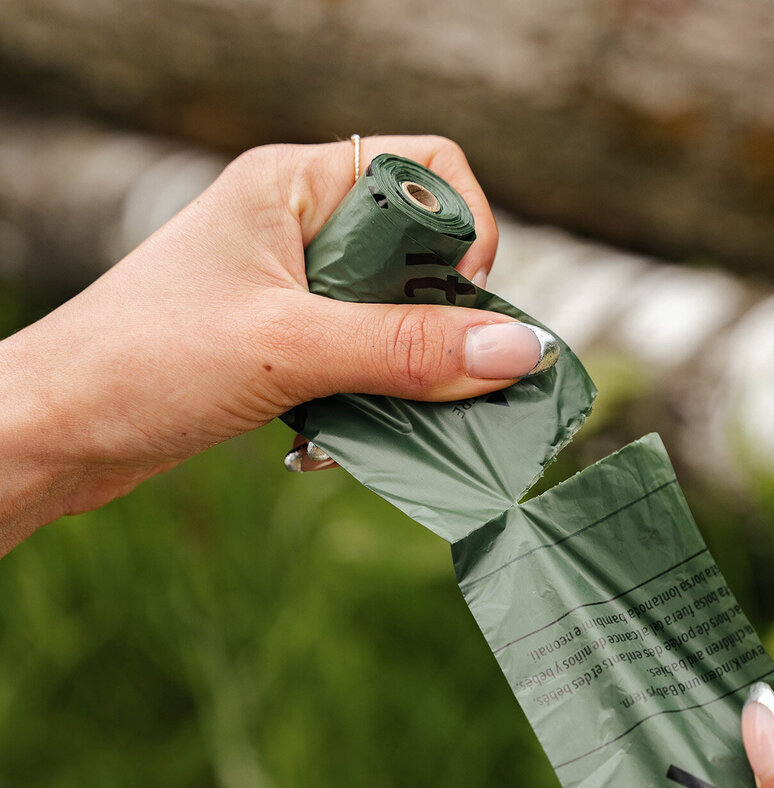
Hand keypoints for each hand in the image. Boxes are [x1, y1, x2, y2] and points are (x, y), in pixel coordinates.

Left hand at [0, 135, 551, 552]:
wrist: (55, 430)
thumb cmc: (144, 363)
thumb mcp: (290, 348)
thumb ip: (407, 349)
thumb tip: (518, 350)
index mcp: (295, 185)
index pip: (426, 169)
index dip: (465, 228)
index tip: (462, 300)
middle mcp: (299, 227)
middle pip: (419, 251)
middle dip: (442, 316)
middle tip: (436, 375)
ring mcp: (292, 288)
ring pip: (395, 314)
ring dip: (409, 368)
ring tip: (386, 412)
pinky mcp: (285, 343)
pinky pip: (363, 358)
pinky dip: (375, 396)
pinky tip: (344, 431)